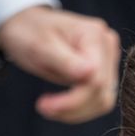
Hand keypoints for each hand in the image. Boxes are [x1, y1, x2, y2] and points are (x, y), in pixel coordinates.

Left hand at [0, 6, 120, 123]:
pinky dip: (79, 108)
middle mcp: (108, 46)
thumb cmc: (29, 31)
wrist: (26, 24)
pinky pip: (99, 99)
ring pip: (103, 100)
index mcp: (94, 35)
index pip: (95, 80)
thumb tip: (90, 74)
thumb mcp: (39, 46)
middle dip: (72, 107)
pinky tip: (60, 104)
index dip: (73, 100)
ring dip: (76, 111)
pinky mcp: (104, 72)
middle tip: (43, 107)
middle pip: (101, 92)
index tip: (44, 105)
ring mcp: (108, 59)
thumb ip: (65, 60)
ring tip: (50, 107)